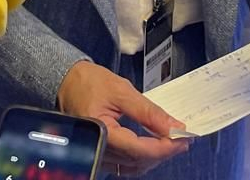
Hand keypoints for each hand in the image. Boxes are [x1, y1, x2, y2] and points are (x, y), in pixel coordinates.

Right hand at [57, 60, 188, 175]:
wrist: (66, 82)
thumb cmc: (90, 82)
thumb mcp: (122, 90)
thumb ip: (149, 112)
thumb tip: (174, 127)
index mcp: (102, 133)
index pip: (140, 150)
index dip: (165, 147)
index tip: (183, 138)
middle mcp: (99, 149)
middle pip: (139, 161)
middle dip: (163, 152)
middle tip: (182, 138)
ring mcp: (98, 154)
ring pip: (133, 167)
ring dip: (154, 157)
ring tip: (171, 142)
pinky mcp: (100, 154)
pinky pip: (124, 165)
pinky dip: (142, 158)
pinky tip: (153, 147)